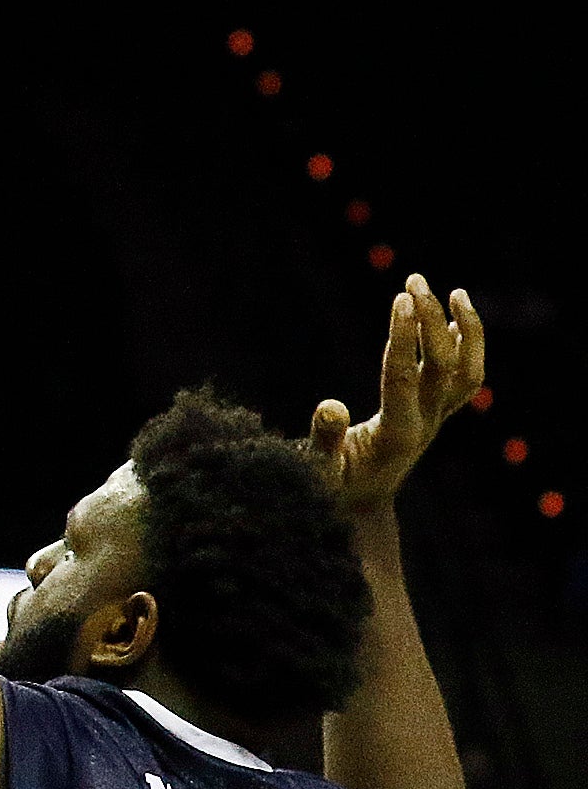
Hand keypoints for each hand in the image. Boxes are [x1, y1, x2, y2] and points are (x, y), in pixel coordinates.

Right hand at [308, 275, 483, 514]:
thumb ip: (324, 440)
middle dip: (430, 320)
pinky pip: (467, 377)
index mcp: (397, 436)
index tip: (400, 299)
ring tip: (450, 291)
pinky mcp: (438, 414)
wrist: (361, 506)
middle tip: (412, 282)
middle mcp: (426, 424)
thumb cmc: (334, 487)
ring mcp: (437, 419)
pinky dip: (468, 345)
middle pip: (442, 365)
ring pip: (465, 370)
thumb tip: (330, 406)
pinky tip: (454, 316)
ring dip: (463, 329)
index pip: (405, 376)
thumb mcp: (319, 470)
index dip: (404, 337)